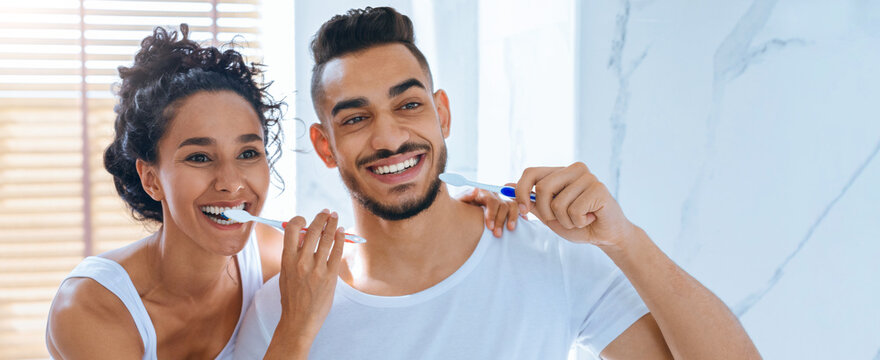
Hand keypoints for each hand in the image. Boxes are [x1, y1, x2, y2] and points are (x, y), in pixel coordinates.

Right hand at [277, 209, 344, 343]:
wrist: (299, 320)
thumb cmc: (292, 298)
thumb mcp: (285, 274)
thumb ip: (292, 256)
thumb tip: (302, 237)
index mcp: (287, 260)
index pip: (291, 230)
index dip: (299, 220)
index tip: (305, 218)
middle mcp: (301, 262)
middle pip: (312, 230)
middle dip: (321, 218)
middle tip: (326, 212)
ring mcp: (316, 268)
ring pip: (326, 238)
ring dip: (332, 224)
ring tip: (335, 217)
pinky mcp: (330, 275)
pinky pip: (337, 251)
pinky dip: (340, 238)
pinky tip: (342, 232)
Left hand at [456, 187, 518, 236]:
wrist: (463, 215)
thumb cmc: (461, 210)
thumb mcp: (460, 203)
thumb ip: (466, 197)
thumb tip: (475, 190)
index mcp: (483, 193)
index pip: (491, 201)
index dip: (492, 214)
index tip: (489, 227)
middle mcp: (494, 196)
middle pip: (502, 205)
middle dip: (500, 220)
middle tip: (497, 234)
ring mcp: (501, 201)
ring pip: (512, 206)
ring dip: (512, 218)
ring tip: (510, 230)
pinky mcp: (507, 208)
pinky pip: (518, 208)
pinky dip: (521, 215)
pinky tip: (523, 222)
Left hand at [514, 162, 636, 247]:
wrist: (605, 236)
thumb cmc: (577, 223)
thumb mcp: (549, 214)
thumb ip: (530, 200)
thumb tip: (506, 186)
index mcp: (559, 172)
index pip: (530, 172)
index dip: (521, 191)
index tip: (524, 210)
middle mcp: (574, 169)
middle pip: (542, 188)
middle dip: (546, 212)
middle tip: (562, 219)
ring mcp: (587, 176)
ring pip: (558, 203)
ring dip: (566, 220)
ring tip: (580, 218)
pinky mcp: (599, 188)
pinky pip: (575, 210)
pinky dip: (579, 221)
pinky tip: (590, 218)